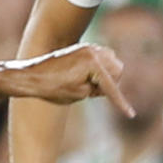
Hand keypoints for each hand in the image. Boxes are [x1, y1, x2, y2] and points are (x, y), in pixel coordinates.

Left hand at [15, 43, 135, 116]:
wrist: (32, 76)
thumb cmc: (52, 88)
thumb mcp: (79, 94)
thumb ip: (97, 88)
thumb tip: (106, 82)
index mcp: (92, 63)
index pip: (111, 86)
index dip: (120, 103)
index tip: (131, 115)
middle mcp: (93, 51)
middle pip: (118, 71)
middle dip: (110, 84)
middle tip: (91, 92)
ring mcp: (89, 48)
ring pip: (112, 63)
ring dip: (106, 76)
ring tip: (87, 85)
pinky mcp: (83, 49)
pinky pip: (102, 58)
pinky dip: (100, 69)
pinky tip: (86, 77)